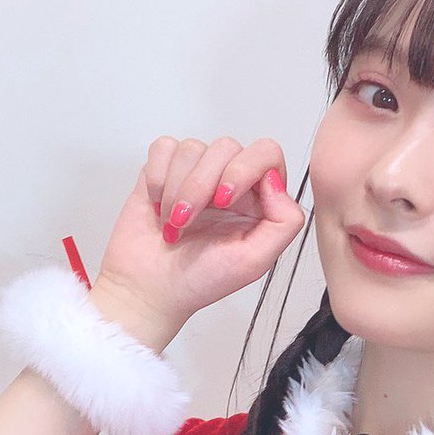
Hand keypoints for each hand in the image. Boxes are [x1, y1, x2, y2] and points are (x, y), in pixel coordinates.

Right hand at [93, 136, 306, 336]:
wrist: (149, 288)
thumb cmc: (200, 280)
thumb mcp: (254, 261)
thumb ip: (284, 222)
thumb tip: (274, 180)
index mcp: (259, 200)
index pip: (267, 154)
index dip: (245, 168)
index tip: (223, 200)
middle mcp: (230, 181)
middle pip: (227, 146)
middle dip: (202, 184)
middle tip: (187, 219)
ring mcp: (197, 172)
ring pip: (193, 147)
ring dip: (177, 188)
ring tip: (173, 223)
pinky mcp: (164, 168)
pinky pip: (165, 147)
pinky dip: (158, 177)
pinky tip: (158, 206)